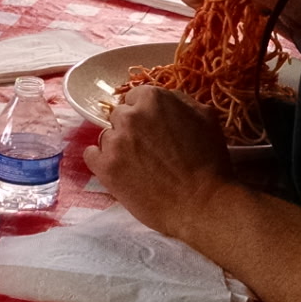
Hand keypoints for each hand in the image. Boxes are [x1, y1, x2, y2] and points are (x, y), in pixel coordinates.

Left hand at [84, 84, 234, 240]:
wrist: (200, 204)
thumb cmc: (209, 162)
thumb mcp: (206, 118)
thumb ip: (180, 101)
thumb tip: (165, 100)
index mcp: (153, 99)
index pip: (136, 97)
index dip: (146, 113)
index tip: (155, 128)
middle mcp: (130, 116)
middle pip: (120, 115)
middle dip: (133, 129)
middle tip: (149, 148)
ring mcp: (114, 141)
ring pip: (107, 136)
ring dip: (119, 145)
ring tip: (138, 164)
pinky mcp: (104, 167)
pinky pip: (91, 155)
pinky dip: (101, 160)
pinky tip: (118, 169)